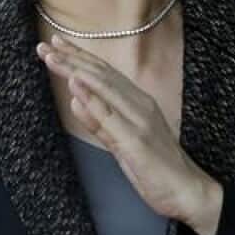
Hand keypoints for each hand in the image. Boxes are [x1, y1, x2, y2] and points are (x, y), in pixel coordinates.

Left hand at [37, 35, 222, 234]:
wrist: (188, 190)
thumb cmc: (157, 167)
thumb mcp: (122, 142)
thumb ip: (99, 122)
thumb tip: (76, 102)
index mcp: (138, 102)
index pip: (104, 74)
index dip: (80, 57)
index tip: (58, 44)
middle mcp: (139, 105)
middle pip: (101, 74)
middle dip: (72, 57)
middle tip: (46, 45)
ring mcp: (138, 120)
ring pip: (103, 87)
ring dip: (76, 70)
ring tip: (53, 57)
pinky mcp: (135, 140)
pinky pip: (109, 116)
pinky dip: (91, 97)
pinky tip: (75, 84)